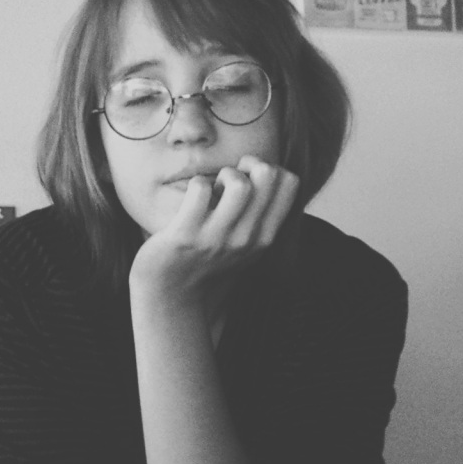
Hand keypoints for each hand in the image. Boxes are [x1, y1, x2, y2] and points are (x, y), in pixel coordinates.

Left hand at [129, 156, 299, 302]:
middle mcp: (247, 238)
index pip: (291, 183)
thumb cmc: (205, 264)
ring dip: (224, 175)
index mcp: (264, 237)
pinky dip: (197, 184)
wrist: (171, 298)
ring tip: (213, 189)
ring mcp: (217, 238)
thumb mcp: (245, 247)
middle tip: (229, 179)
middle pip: (269, 176)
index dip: (270, 168)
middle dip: (248, 165)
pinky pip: (200, 189)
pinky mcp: (186, 235)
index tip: (250, 178)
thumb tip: (269, 173)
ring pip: (239, 184)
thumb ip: (260, 218)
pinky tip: (192, 199)